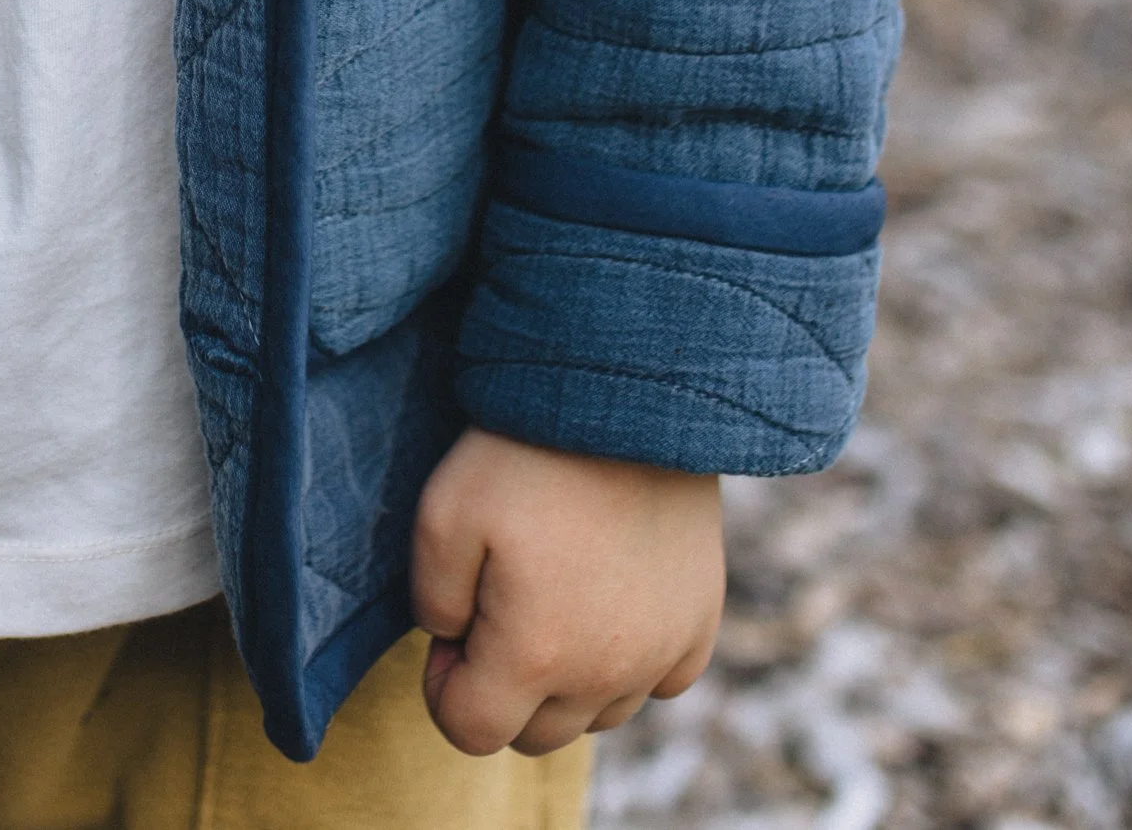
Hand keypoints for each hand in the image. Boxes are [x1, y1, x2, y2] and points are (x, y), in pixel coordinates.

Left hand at [412, 428, 722, 755]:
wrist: (628, 396)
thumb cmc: (525, 452)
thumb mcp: (441, 514)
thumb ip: (431, 602)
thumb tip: (450, 641)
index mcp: (535, 657)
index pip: (470, 731)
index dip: (444, 685)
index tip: (449, 627)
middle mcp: (606, 675)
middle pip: (535, 735)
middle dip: (503, 689)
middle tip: (497, 605)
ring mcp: (661, 654)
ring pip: (597, 715)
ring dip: (566, 681)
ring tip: (552, 596)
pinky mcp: (700, 625)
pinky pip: (658, 682)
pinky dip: (629, 660)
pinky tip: (609, 598)